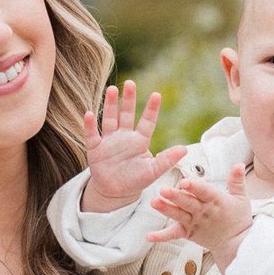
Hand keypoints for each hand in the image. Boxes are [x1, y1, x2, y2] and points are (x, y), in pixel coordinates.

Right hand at [81, 80, 185, 213]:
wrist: (114, 191)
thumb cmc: (135, 180)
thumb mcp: (153, 172)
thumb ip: (166, 160)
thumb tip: (184, 150)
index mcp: (140, 140)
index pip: (147, 122)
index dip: (151, 109)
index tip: (157, 95)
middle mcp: (124, 136)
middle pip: (126, 114)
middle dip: (128, 99)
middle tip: (130, 83)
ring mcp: (109, 140)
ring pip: (109, 119)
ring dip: (110, 105)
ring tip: (112, 90)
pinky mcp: (95, 148)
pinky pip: (92, 134)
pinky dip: (90, 125)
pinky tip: (89, 113)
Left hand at [147, 165, 252, 271]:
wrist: (235, 243)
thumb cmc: (238, 218)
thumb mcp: (242, 197)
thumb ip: (237, 180)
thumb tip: (239, 164)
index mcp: (216, 201)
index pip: (204, 192)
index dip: (194, 187)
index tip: (184, 181)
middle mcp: (203, 212)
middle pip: (188, 203)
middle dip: (175, 196)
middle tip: (163, 190)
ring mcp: (194, 223)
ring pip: (178, 215)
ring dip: (166, 209)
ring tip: (154, 202)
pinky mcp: (188, 233)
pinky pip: (173, 235)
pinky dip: (161, 236)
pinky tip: (148, 236)